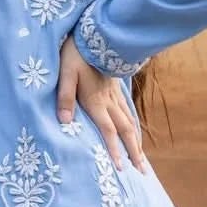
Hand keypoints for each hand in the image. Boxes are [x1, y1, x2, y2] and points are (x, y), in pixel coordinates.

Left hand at [58, 32, 147, 172]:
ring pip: (129, 123)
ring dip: (136, 142)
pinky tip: (135, 132)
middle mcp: (109, 102)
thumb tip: (64, 121)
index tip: (121, 169)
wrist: (96, 34)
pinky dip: (133, 127)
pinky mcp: (116, 89)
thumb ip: (65, 97)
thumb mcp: (65, 73)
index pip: (108, 131)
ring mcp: (115, 95)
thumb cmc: (76, 54)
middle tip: (142, 171)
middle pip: (125, 131)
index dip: (114, 150)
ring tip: (142, 159)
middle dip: (133, 152)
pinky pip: (128, 112)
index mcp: (96, 101)